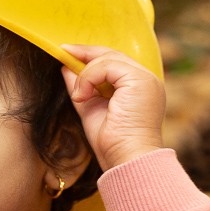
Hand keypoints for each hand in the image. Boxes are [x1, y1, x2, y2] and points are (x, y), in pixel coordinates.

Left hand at [61, 45, 165, 170]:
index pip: (114, 62)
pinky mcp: (139, 80)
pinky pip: (107, 66)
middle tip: (63, 51)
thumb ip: (81, 87)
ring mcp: (145, 78)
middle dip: (85, 52)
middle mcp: (146, 79)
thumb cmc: (112, 143)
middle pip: (113, 54)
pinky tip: (82, 97)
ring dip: (85, 74)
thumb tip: (65, 67)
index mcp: (138, 87)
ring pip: (108, 58)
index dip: (91, 56)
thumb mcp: (90, 108)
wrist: (126, 160)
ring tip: (79, 96)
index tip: (67, 52)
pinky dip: (88, 78)